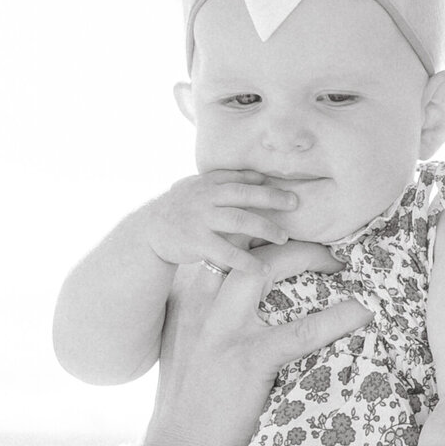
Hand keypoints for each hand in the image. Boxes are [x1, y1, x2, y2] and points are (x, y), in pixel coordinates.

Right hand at [141, 171, 302, 269]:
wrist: (149, 230)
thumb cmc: (180, 208)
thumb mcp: (197, 188)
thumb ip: (224, 181)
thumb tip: (258, 176)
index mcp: (208, 184)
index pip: (240, 179)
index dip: (264, 182)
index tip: (288, 187)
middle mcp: (205, 198)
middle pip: (243, 195)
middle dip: (271, 198)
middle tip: (295, 204)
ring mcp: (201, 219)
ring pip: (238, 221)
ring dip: (265, 229)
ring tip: (284, 238)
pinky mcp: (197, 242)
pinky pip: (226, 253)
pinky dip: (247, 262)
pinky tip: (263, 269)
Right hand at [143, 244, 370, 445]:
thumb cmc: (188, 408)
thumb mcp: (188, 350)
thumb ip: (209, 322)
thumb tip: (248, 310)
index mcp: (187, 301)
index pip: (224, 248)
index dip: (259, 237)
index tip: (288, 240)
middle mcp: (201, 305)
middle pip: (245, 246)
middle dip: (288, 240)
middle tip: (324, 252)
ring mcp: (224, 329)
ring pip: (269, 269)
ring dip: (310, 258)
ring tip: (343, 267)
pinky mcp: (248, 359)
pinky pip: (301, 331)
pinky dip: (337, 318)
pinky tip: (363, 312)